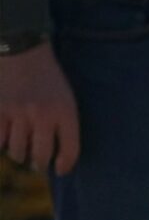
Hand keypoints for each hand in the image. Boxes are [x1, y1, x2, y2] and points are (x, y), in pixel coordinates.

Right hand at [0, 44, 79, 174]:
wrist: (21, 50)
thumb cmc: (47, 79)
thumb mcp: (66, 99)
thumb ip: (64, 125)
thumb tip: (57, 157)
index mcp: (65, 112)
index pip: (70, 150)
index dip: (65, 165)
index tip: (60, 169)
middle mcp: (42, 115)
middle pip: (41, 155)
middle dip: (40, 164)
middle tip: (38, 164)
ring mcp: (18, 112)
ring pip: (17, 151)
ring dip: (20, 155)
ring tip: (21, 152)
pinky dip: (1, 142)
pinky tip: (5, 138)